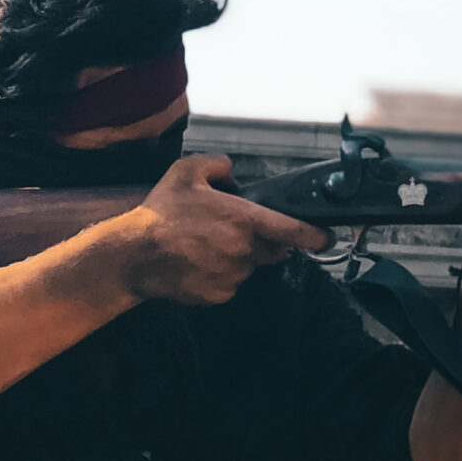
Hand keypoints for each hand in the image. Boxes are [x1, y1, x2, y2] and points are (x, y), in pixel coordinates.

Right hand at [122, 154, 332, 304]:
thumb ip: (218, 165)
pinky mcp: (219, 295)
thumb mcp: (187, 171)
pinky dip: (221, 275)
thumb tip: (232, 172)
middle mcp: (243, 251)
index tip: (326, 238)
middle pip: (272, 251)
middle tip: (234, 232)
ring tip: (205, 247)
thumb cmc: (161, 214)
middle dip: (264, 242)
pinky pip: (231, 284)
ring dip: (238, 258)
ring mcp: (232, 277)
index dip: (314, 236)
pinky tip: (197, 263)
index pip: (291, 231)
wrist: (135, 255)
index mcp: (243, 220)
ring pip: (249, 267)